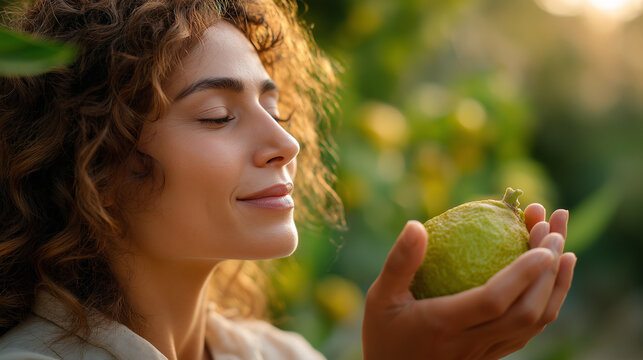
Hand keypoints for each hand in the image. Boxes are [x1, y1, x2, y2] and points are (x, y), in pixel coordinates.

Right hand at [362, 206, 575, 359]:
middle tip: (554, 229)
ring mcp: (485, 353)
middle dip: (548, 270)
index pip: (493, 301)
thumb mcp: (380, 296)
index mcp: (443, 325)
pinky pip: (528, 331)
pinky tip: (550, 278)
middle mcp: (470, 343)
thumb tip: (417, 225)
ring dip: (555, 285)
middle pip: (525, 312)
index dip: (523, 273)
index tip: (542, 241)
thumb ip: (399, 262)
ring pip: (534, 325)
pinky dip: (548, 302)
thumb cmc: (384, 332)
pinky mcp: (492, 355)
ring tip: (563, 247)